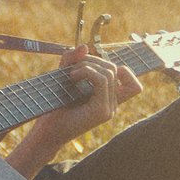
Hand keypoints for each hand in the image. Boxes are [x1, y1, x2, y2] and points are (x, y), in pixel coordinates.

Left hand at [14, 49, 143, 165]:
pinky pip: (102, 81)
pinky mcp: (101, 111)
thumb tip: (85, 46)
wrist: (46, 133)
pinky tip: (72, 77)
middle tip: (73, 67)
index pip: (134, 86)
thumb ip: (72, 60)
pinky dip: (87, 72)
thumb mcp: (63, 77)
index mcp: (108, 101)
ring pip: (110, 72)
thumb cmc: (54, 107)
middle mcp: (112, 105)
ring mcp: (109, 109)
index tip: (97, 67)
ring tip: (71, 74)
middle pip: (116, 69)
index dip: (124, 71)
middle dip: (94, 60)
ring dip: (88, 65)